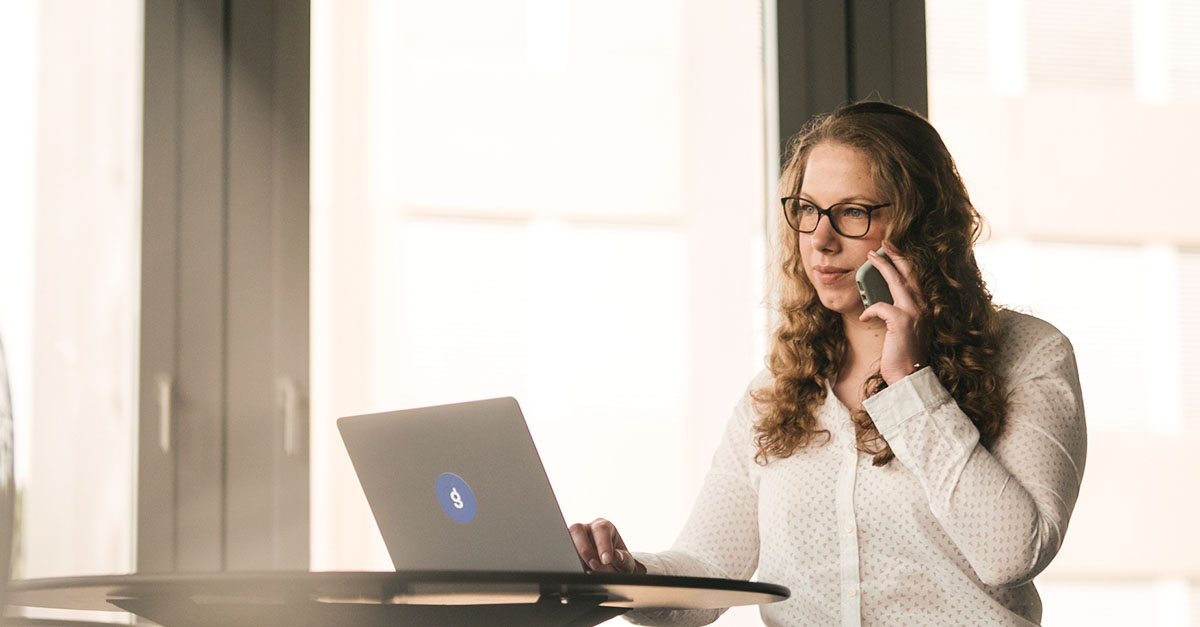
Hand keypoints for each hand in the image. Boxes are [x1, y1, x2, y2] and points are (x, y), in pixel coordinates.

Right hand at [568, 518, 645, 573]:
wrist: (614, 572)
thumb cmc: (620, 563)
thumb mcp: (626, 562)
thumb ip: (623, 559)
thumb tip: (616, 555)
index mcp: (605, 526)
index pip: (601, 530)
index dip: (603, 545)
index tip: (606, 560)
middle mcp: (588, 528)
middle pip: (578, 530)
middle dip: (585, 550)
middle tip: (594, 565)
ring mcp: (576, 538)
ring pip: (567, 539)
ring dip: (577, 556)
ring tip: (588, 569)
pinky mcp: (568, 549)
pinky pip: (564, 552)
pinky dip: (570, 562)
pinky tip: (580, 569)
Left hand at [859, 243, 929, 384]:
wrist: (909, 377)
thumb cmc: (904, 355)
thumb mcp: (903, 330)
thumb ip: (897, 313)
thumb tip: (878, 302)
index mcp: (924, 308)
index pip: (914, 279)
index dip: (903, 262)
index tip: (892, 250)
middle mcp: (922, 307)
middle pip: (908, 273)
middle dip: (894, 255)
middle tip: (883, 244)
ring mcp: (914, 313)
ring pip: (897, 281)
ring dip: (882, 267)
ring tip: (869, 257)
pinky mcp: (902, 321)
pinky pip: (880, 306)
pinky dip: (870, 309)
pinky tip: (864, 317)